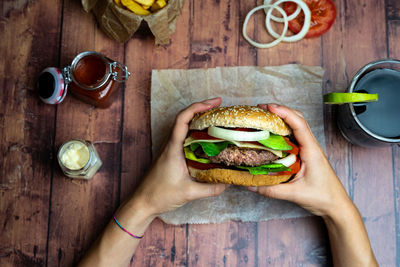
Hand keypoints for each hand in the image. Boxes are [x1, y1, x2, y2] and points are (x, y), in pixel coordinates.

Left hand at [130, 98, 228, 217]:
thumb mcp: (189, 193)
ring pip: (184, 127)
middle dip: (202, 109)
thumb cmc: (160, 195)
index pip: (183, 119)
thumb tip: (228, 182)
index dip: (197, 107)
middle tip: (219, 106)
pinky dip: (196, 132)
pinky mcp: (171, 155)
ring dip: (198, 119)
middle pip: (185, 118)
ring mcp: (170, 149)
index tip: (213, 103)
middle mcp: (170, 145)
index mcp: (173, 148)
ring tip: (216, 118)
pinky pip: (184, 138)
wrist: (143, 203)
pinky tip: (207, 138)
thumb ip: (211, 188)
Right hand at [248, 104, 351, 216]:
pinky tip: (271, 134)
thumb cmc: (322, 197)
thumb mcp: (295, 194)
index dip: (284, 113)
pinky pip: (293, 137)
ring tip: (263, 117)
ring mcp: (308, 149)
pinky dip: (282, 131)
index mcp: (311, 150)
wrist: (336, 206)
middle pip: (297, 120)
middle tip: (261, 109)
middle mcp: (310, 146)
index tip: (269, 108)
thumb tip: (250, 185)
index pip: (299, 125)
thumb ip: (271, 190)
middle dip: (280, 111)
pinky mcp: (305, 154)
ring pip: (295, 127)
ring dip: (281, 119)